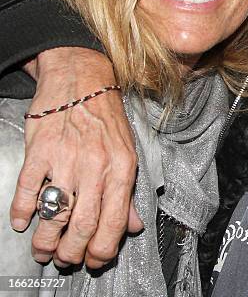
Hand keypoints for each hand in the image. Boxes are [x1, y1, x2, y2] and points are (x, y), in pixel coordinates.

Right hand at [11, 47, 143, 268]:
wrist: (82, 78)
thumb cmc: (106, 115)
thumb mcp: (127, 151)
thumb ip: (128, 192)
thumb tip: (132, 226)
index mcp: (122, 167)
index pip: (113, 222)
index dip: (102, 250)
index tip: (95, 260)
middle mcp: (96, 166)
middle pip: (84, 225)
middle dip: (73, 252)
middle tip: (66, 259)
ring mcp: (66, 159)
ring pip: (55, 214)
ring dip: (47, 240)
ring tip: (44, 249)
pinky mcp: (40, 151)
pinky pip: (27, 191)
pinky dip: (22, 213)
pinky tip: (23, 221)